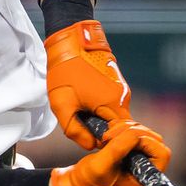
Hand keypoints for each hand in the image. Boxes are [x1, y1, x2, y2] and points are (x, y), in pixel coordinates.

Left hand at [44, 19, 131, 149]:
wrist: (71, 41)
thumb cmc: (65, 71)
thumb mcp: (62, 106)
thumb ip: (75, 130)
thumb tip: (90, 145)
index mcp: (112, 104)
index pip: (118, 136)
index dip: (103, 141)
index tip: (88, 137)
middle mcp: (123, 97)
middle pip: (117, 126)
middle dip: (101, 129)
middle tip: (82, 121)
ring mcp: (122, 88)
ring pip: (115, 115)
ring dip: (101, 117)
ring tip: (82, 107)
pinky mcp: (118, 82)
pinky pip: (113, 103)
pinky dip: (102, 106)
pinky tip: (86, 98)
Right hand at [48, 120, 171, 185]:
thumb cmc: (88, 183)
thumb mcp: (101, 166)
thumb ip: (118, 149)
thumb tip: (135, 133)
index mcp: (145, 181)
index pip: (161, 154)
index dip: (146, 141)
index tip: (125, 139)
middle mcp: (146, 171)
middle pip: (154, 141)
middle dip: (134, 132)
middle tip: (111, 135)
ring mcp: (139, 162)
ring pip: (144, 135)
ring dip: (126, 129)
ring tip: (106, 136)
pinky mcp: (130, 154)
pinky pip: (134, 135)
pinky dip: (122, 130)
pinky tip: (108, 135)